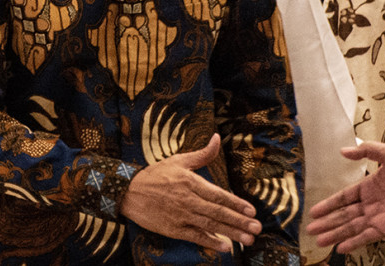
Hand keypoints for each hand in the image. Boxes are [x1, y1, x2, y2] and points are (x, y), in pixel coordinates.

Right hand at [120, 134, 260, 251]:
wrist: (128, 191)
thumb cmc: (156, 174)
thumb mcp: (179, 160)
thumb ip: (202, 154)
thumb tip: (217, 138)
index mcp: (191, 182)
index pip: (218, 195)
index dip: (236, 203)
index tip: (252, 210)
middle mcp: (188, 200)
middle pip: (218, 212)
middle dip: (239, 221)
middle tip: (257, 228)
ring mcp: (180, 216)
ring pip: (210, 226)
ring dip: (230, 233)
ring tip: (247, 239)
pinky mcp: (172, 229)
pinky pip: (194, 236)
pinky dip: (210, 242)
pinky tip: (224, 247)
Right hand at [306, 142, 384, 252]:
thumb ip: (367, 151)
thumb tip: (343, 151)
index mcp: (370, 186)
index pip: (345, 197)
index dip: (330, 204)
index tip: (315, 211)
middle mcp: (372, 203)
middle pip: (345, 215)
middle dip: (328, 222)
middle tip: (310, 230)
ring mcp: (379, 217)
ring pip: (352, 227)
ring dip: (336, 234)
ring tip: (319, 241)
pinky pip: (367, 236)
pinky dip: (354, 242)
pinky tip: (340, 248)